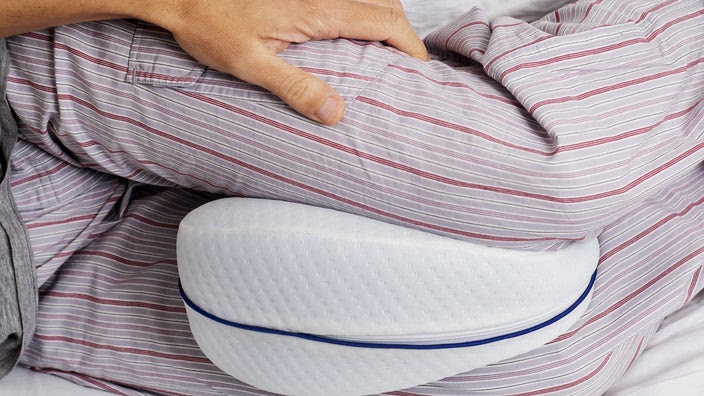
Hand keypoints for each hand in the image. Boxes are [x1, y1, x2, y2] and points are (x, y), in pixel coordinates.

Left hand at [160, 0, 428, 124]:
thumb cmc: (210, 25)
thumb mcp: (251, 64)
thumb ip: (295, 87)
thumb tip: (335, 113)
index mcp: (317, 9)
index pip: (384, 21)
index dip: (410, 43)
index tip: (419, 67)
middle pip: (383, 2)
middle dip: (402, 30)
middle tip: (405, 62)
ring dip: (382, 17)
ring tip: (384, 49)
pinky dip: (360, 10)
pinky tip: (351, 30)